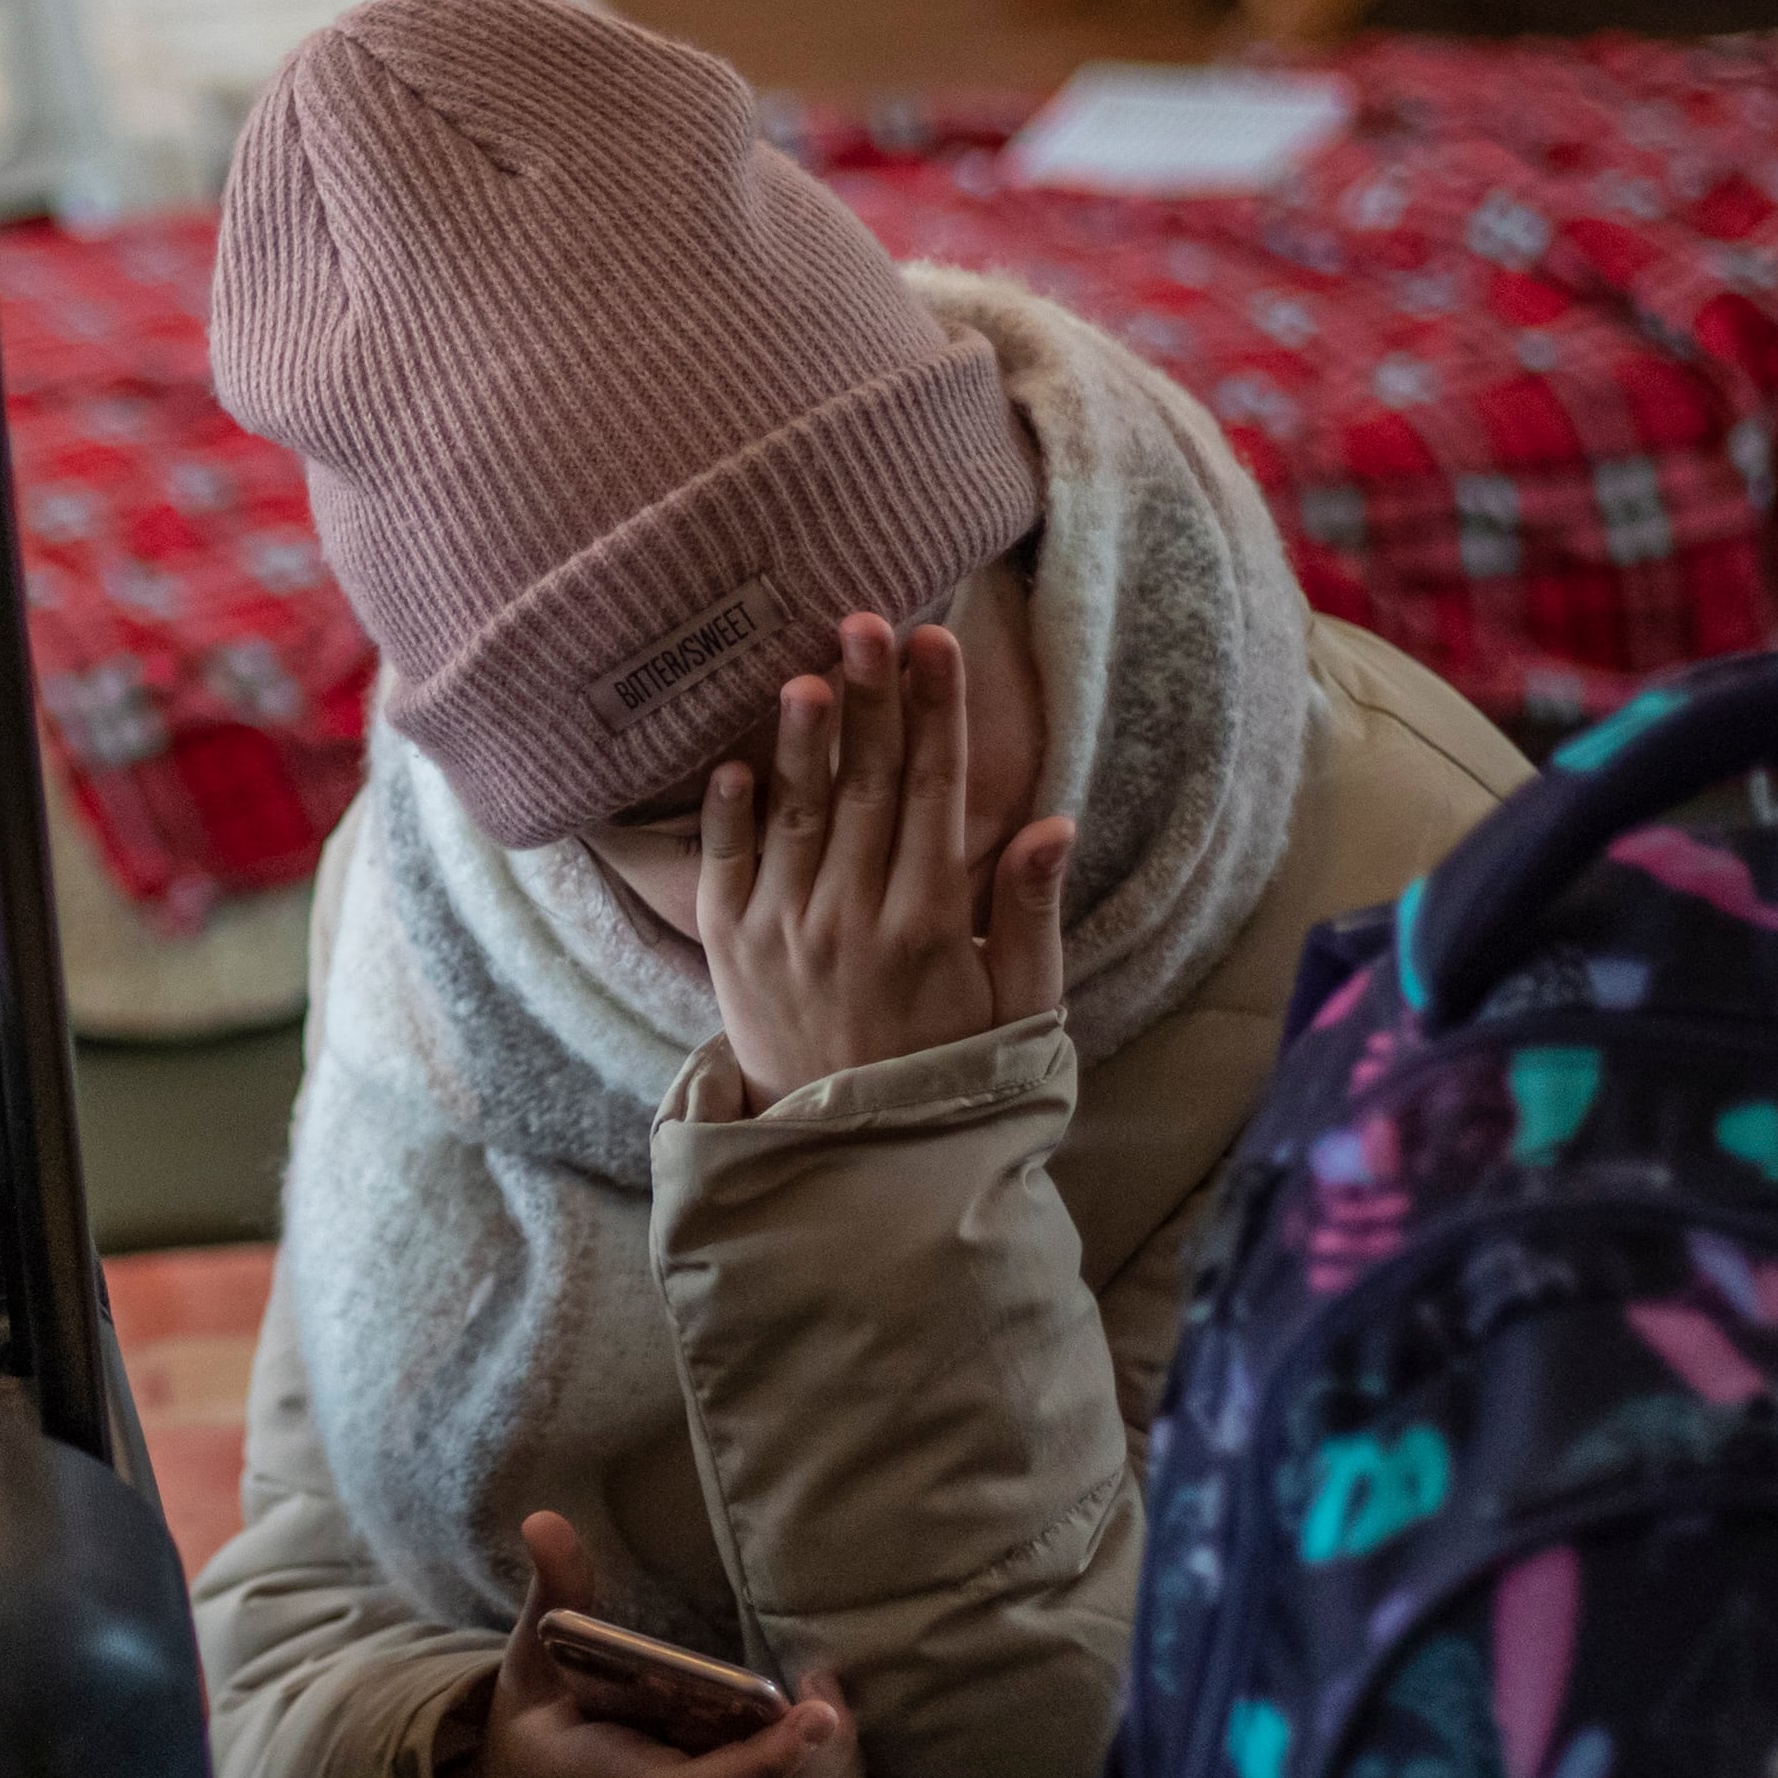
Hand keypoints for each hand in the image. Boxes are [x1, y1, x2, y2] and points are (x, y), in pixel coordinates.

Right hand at [435, 1514, 856, 1777]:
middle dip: (808, 1758)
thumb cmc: (538, 1723)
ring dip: (818, 1765)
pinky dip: (811, 1772)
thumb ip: (555, 1594)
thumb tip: (543, 1521)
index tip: (812, 1716)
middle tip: (825, 1690)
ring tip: (826, 1695)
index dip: (759, 1763)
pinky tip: (815, 1720)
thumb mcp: (536, 1656)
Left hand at [695, 613, 1073, 1106]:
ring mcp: (784, 934)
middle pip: (865, 789)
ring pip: (794, 817)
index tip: (937, 644)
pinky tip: (734, 761)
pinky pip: (725, 869)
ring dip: (800, 742)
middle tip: (868, 621)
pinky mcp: (728, 951)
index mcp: (929, 929)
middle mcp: (852, 923)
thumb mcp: (1016, 1008)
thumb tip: (1053, 823)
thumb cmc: (949, 1066)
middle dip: (871, 701)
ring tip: (807, 672)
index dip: (936, 715)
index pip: (934, 797)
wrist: (851, 1156)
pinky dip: (727, 814)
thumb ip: (1028, 914)